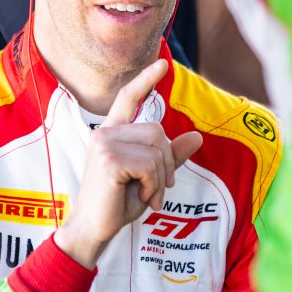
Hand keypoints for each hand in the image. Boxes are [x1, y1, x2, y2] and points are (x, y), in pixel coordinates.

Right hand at [54, 60, 202, 268]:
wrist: (93, 228)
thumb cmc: (117, 203)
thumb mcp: (149, 177)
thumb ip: (170, 156)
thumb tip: (198, 136)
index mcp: (112, 132)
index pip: (129, 97)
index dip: (146, 79)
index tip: (163, 63)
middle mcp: (105, 132)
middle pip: (157, 130)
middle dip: (167, 162)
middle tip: (158, 188)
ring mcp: (104, 144)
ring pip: (156, 148)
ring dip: (161, 178)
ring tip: (149, 195)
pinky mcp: (108, 160)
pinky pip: (150, 166)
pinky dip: (154, 187)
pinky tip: (142, 199)